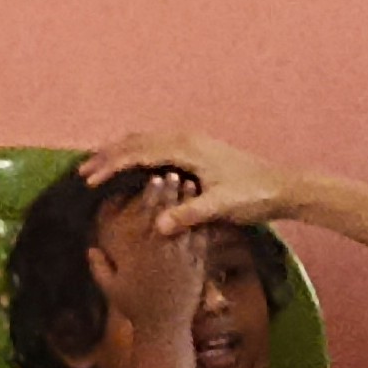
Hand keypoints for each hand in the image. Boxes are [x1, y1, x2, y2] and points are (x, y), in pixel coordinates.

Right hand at [84, 132, 301, 234]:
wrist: (284, 187)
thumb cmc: (254, 195)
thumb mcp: (222, 207)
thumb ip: (190, 214)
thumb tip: (158, 227)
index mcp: (187, 149)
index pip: (138, 153)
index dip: (111, 166)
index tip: (90, 180)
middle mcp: (186, 139)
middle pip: (136, 141)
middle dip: (108, 156)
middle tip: (83, 173)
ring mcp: (192, 142)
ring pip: (146, 140)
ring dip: (121, 151)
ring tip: (98, 166)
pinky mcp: (198, 149)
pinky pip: (158, 145)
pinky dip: (137, 152)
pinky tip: (132, 165)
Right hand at [91, 187, 211, 333]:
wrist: (164, 329)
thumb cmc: (136, 308)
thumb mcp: (112, 288)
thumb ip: (100, 267)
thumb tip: (90, 248)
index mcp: (141, 255)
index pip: (146, 220)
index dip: (150, 198)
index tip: (152, 179)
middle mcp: (163, 254)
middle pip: (167, 216)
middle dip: (169, 193)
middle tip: (171, 173)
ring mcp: (183, 259)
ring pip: (186, 224)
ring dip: (187, 203)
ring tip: (189, 182)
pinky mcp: (198, 267)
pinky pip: (202, 241)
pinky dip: (203, 223)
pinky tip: (206, 209)